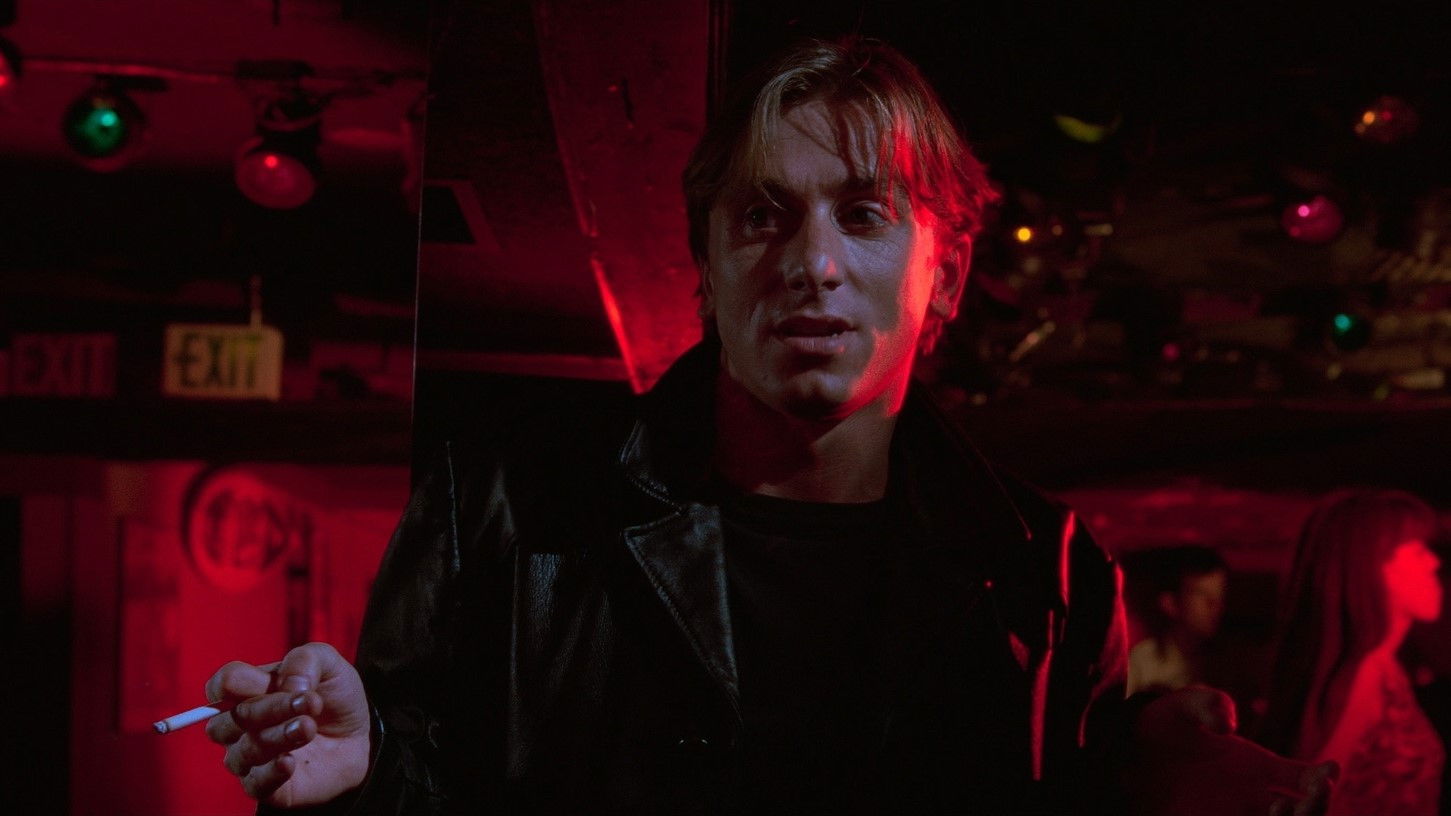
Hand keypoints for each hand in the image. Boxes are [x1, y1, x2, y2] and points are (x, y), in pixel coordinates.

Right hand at [205, 642, 371, 807]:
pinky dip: (271, 772)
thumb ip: (304, 660)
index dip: (242, 682)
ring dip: (277, 736)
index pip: (221, 685)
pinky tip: (290, 760)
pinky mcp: (266, 786)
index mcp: (246, 691)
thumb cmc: (333, 696)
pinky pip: (255, 784)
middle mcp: (239, 726)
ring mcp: (249, 757)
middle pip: (227, 720)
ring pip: (243, 752)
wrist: (358, 735)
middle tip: (309, 702)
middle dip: (269, 708)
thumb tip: (289, 685)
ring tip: (308, 727)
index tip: (283, 681)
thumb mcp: (327, 663)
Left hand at [1130, 686, 1336, 815]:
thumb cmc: (1154, 730)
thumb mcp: (1181, 706)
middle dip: (1317, 807)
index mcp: (1257, 769)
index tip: (1328, 770)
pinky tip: (1265, 813)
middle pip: (1305, 813)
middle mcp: (1252, 797)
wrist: (1119, 754)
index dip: (1324, 779)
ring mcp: (1232, 813)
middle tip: (1313, 792)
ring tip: (1283, 806)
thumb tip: (1227, 726)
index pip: (1307, 780)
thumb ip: (1207, 702)